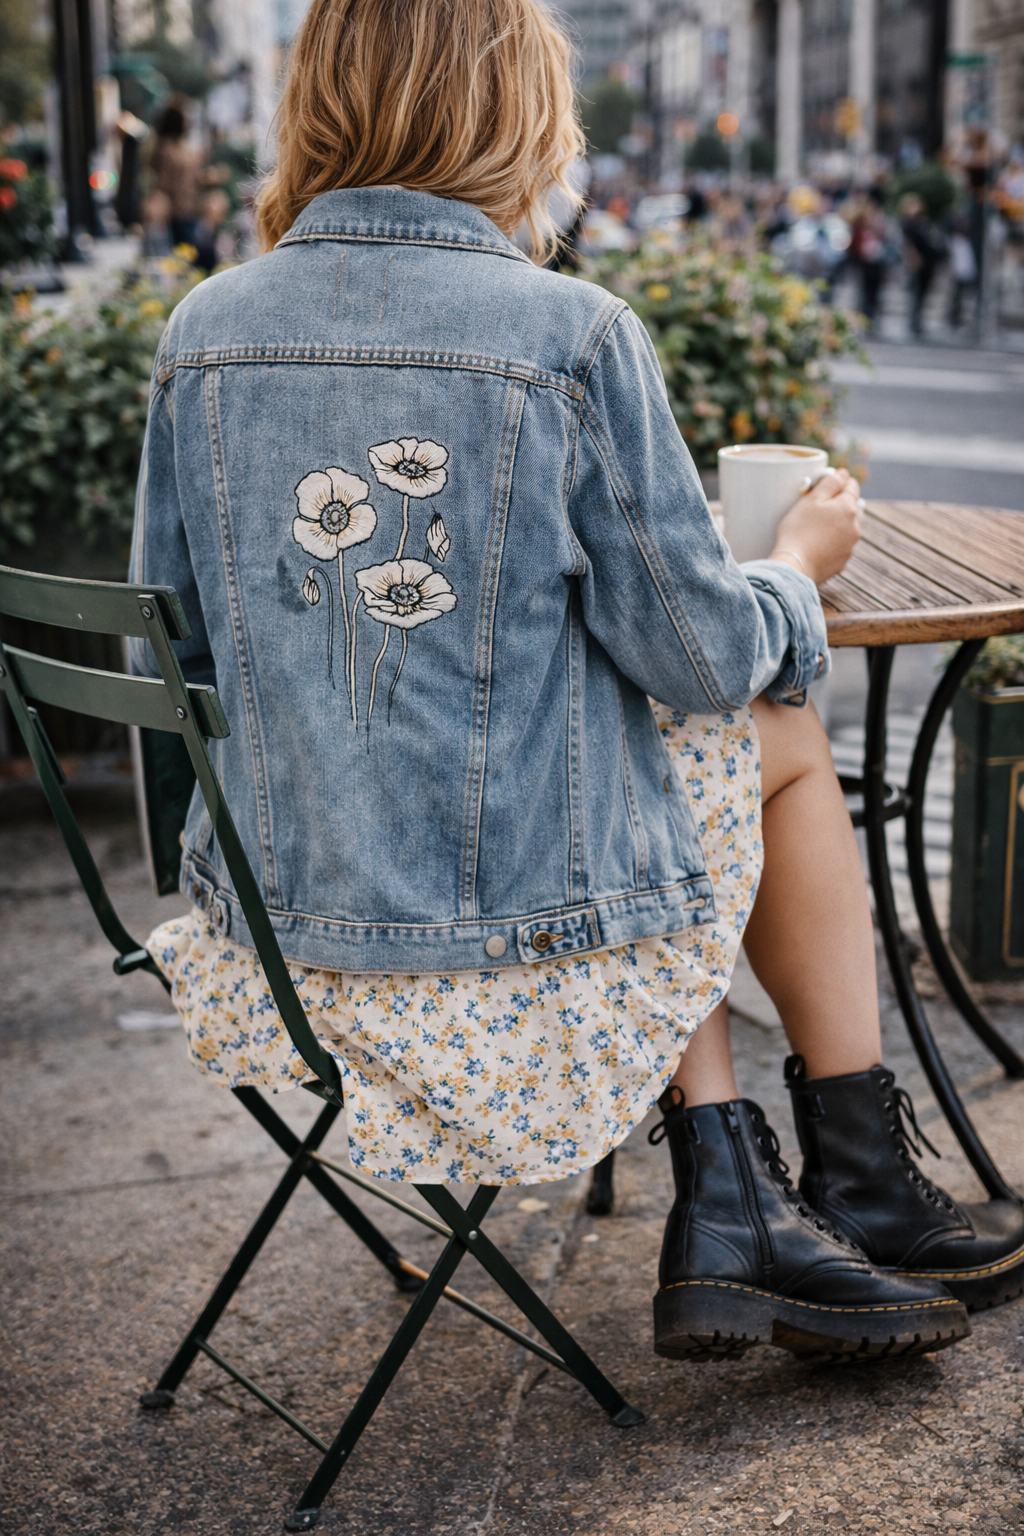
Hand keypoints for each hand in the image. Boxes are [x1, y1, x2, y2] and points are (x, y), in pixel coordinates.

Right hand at [770, 468, 861, 585]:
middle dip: (837, 505)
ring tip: (814, 528)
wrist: (794, 567)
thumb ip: (829, 483)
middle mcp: (855, 527)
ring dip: (835, 525)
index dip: (840, 481)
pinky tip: (815, 544)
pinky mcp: (842, 561)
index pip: (852, 486)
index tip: (828, 483)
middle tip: (817, 508)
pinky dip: (831, 543)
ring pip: (846, 528)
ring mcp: (850, 546)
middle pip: (850, 508)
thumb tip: (843, 474)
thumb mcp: (811, 500)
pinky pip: (839, 546)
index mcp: (848, 508)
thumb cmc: (798, 531)